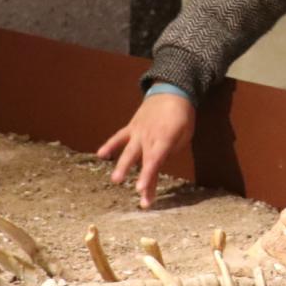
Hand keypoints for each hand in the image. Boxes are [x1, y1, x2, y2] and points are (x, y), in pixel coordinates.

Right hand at [96, 93, 195, 209]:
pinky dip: (109, 145)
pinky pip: (119, 137)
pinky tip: (100, 155)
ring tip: (115, 180)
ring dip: (122, 165)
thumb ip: (170, 151)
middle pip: (144, 160)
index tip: (142, 191)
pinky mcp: (131, 128)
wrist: (171, 91)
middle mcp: (150, 137)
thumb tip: (157, 164)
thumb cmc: (182, 117)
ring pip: (129, 150)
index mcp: (165, 139)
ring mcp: (138, 132)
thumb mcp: (185, 134)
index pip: (156, 161)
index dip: (149, 176)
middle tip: (138, 193)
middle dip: (142, 177)